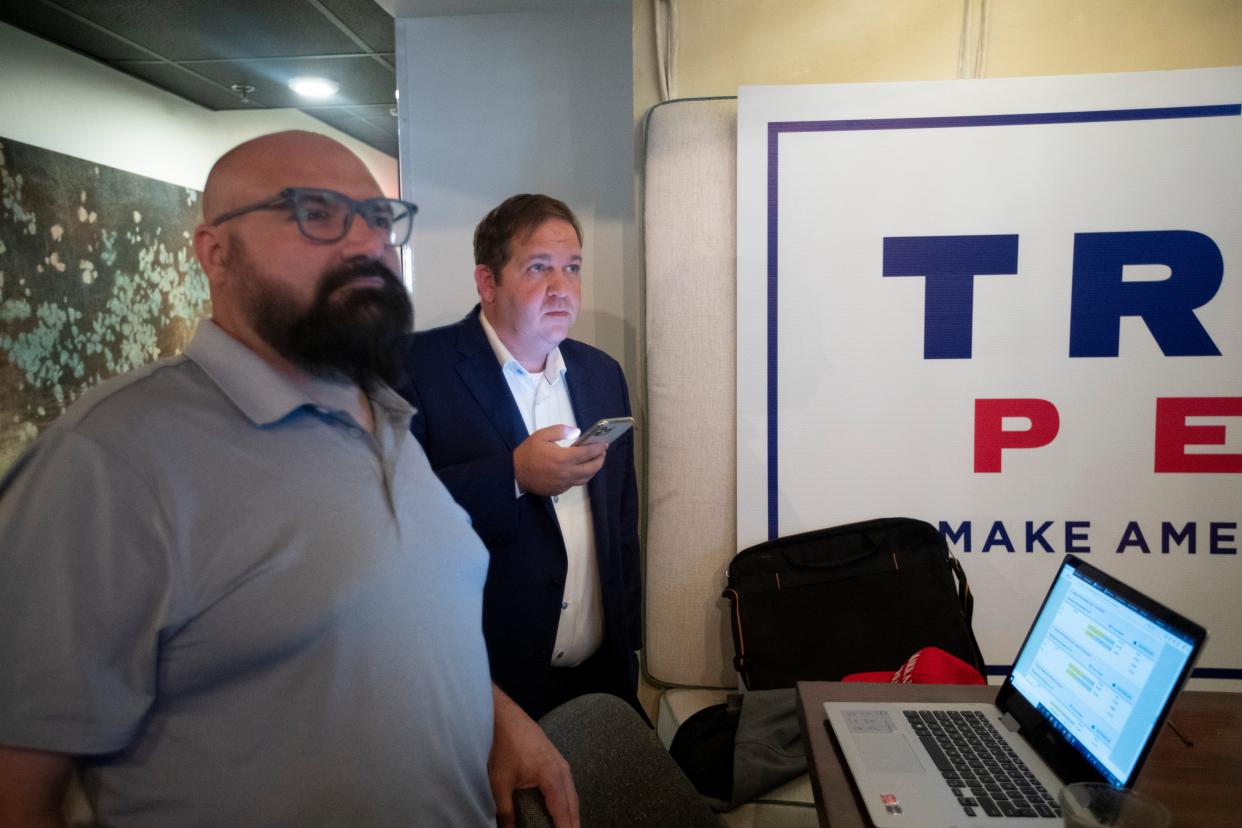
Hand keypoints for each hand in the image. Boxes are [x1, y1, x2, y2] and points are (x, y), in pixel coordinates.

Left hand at [489, 686, 578, 827]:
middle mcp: (562, 769)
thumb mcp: (499, 783)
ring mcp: (560, 761)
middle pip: (573, 805)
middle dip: (572, 824)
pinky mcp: (554, 756)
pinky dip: (567, 799)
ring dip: (571, 812)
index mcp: (552, 777)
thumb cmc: (502, 745)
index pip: (563, 813)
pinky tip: (561, 804)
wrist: (502, 715)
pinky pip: (567, 783)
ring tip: (568, 826)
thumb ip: (506, 812)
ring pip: (571, 793)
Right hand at [514, 425, 605, 496]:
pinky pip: (576, 483)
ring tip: (595, 460)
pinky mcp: (560, 490)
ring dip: (594, 469)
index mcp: (563, 458)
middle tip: (603, 452)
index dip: (599, 448)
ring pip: (586, 478)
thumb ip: (560, 431)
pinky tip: (581, 468)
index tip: (605, 443)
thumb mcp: (541, 435)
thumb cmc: (527, 453)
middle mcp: (567, 473)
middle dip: (600, 459)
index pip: (588, 453)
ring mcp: (564, 483)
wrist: (515, 474)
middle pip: (592, 468)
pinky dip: (582, 475)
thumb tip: (577, 432)